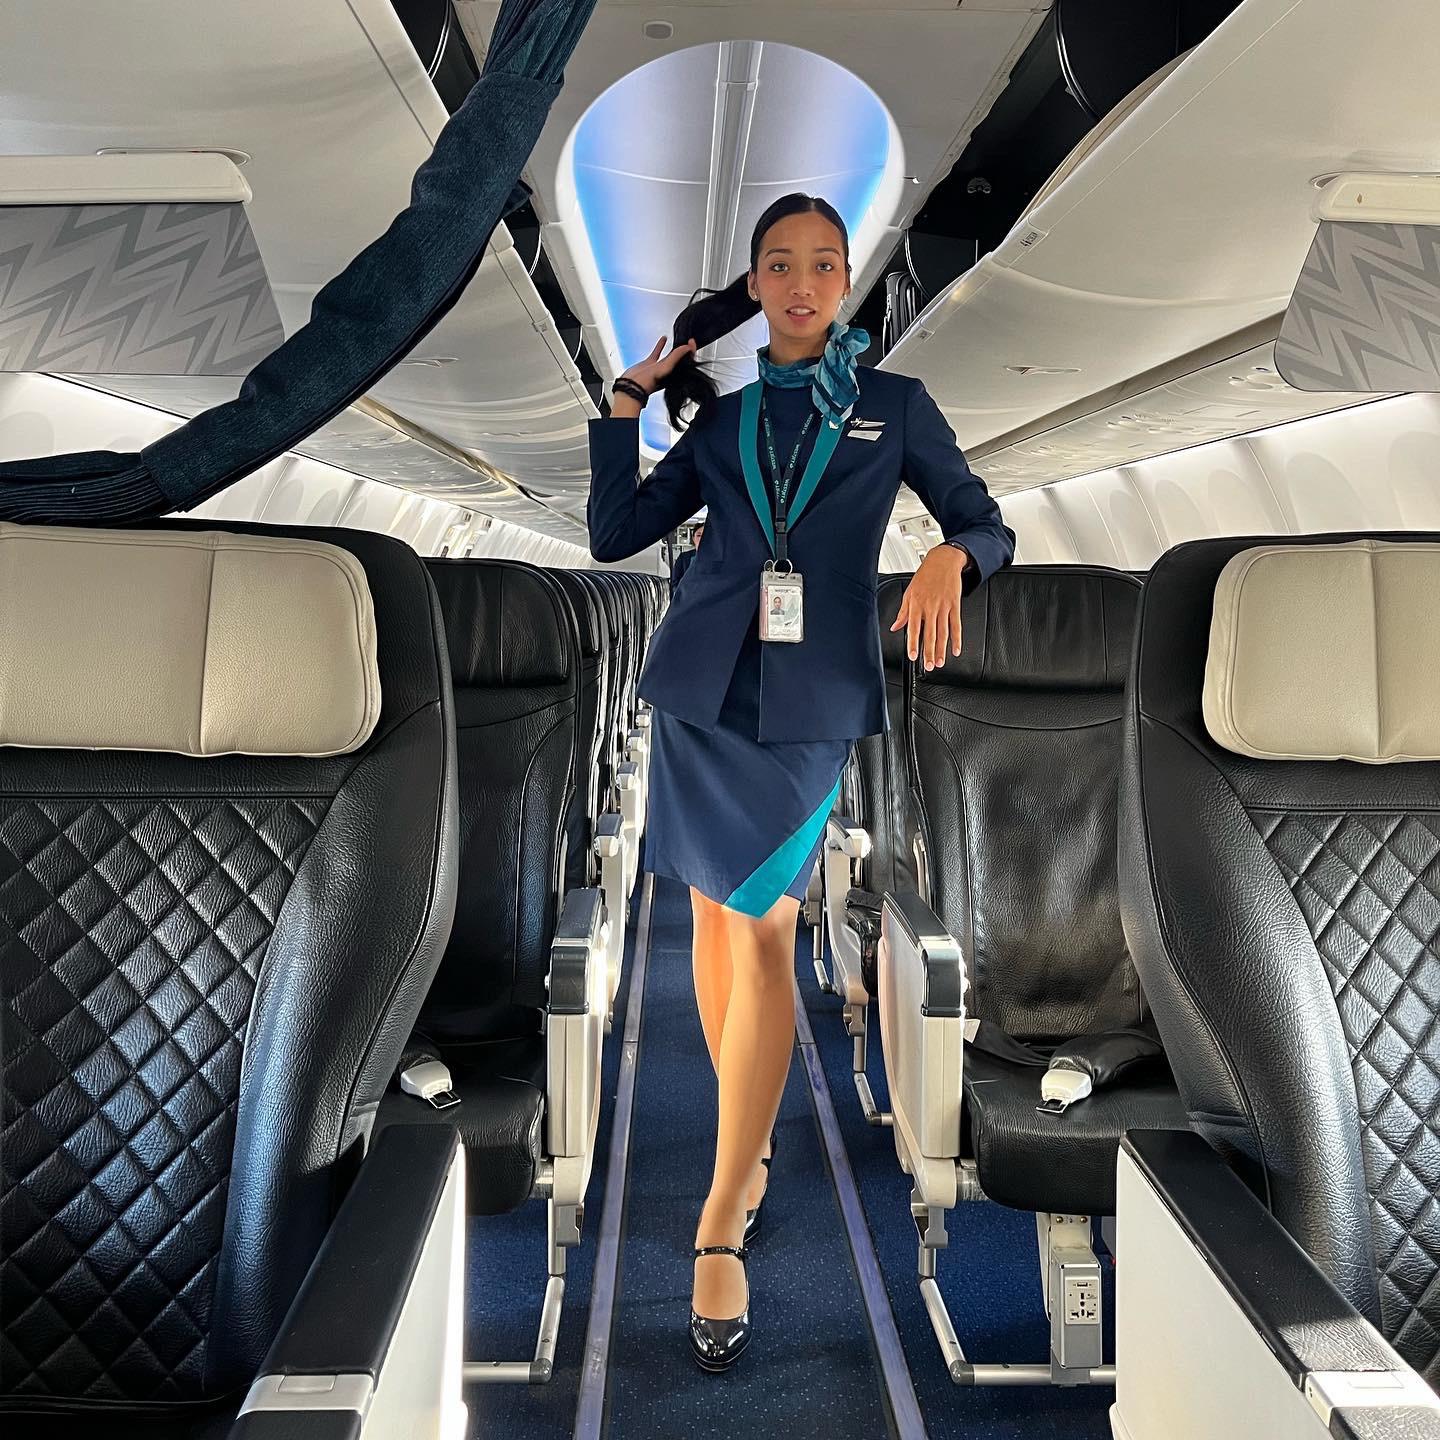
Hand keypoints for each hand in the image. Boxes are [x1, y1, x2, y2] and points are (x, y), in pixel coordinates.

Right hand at [621, 335, 697, 395]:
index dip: (691, 350)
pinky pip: (657, 352)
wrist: (630, 386)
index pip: (686, 360)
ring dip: (674, 347)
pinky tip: (664, 339)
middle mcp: (668, 370)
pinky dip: (661, 345)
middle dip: (685, 349)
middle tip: (689, 340)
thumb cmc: (646, 384)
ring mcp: (659, 366)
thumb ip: (675, 357)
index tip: (692, 341)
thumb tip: (687, 347)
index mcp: (674, 373)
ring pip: (669, 355)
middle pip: (680, 358)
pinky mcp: (650, 364)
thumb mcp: (665, 368)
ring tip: (679, 340)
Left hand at [890, 546, 967, 669]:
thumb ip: (903, 612)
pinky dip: (957, 639)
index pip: (913, 628)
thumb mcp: (909, 592)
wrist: (943, 561)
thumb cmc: (925, 576)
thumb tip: (894, 627)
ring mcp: (944, 607)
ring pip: (943, 632)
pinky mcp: (955, 605)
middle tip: (928, 666)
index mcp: (916, 604)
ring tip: (939, 662)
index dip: (913, 643)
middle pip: (930, 634)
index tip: (913, 656)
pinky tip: (956, 650)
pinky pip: (956, 625)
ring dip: (942, 649)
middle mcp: (930, 607)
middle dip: (929, 652)